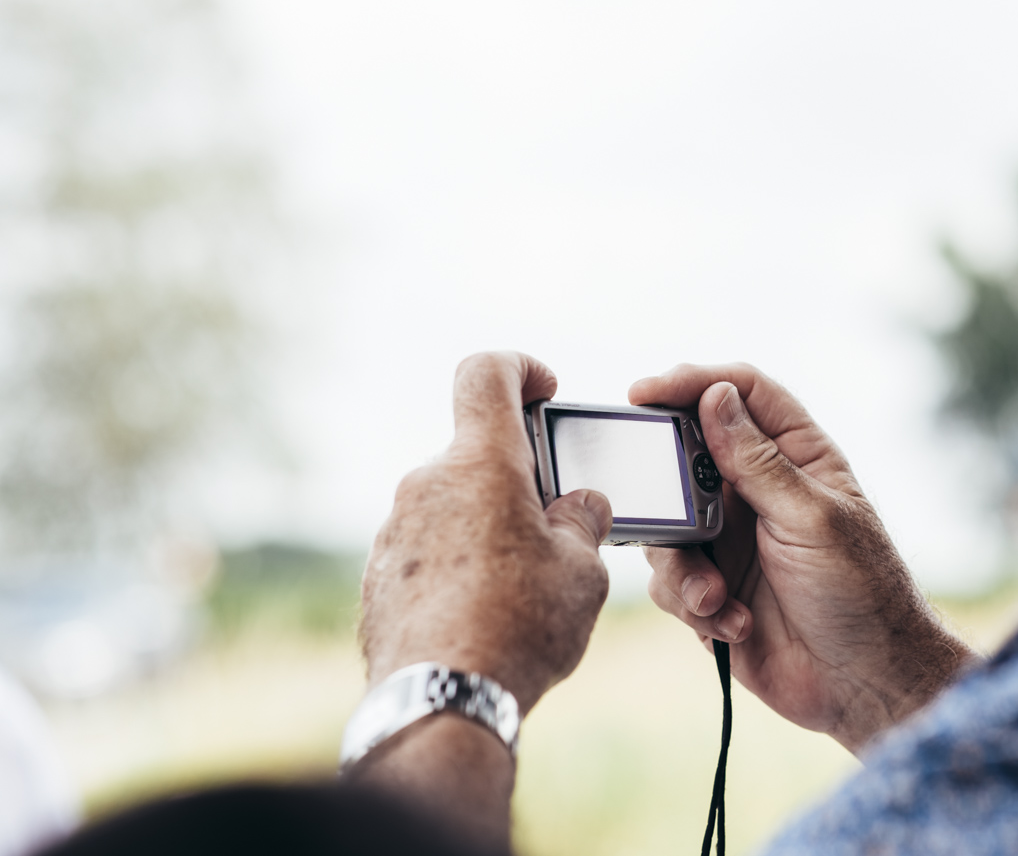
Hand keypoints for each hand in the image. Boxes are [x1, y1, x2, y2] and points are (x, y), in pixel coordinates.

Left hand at [353, 353, 612, 845]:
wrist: (441, 704)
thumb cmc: (520, 628)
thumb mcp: (583, 570)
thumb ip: (584, 522)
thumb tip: (580, 506)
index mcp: (481, 464)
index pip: (486, 374)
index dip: (520, 368)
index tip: (546, 390)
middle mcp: (427, 485)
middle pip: (477, 454)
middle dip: (520, 479)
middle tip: (558, 525)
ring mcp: (394, 532)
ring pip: (451, 506)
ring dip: (488, 526)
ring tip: (526, 584)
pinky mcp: (379, 578)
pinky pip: (426, 551)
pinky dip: (458, 565)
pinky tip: (486, 614)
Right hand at [631, 364, 976, 753]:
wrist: (863, 684)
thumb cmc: (861, 592)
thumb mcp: (810, 518)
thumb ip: (757, 460)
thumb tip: (715, 395)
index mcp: (795, 456)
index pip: (740, 394)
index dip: (692, 383)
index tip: (643, 394)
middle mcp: (757, 490)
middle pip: (685, 457)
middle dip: (668, 491)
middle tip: (668, 518)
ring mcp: (731, 540)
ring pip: (667, 526)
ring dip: (683, 565)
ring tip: (714, 596)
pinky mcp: (713, 589)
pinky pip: (671, 582)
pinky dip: (694, 603)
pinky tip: (733, 625)